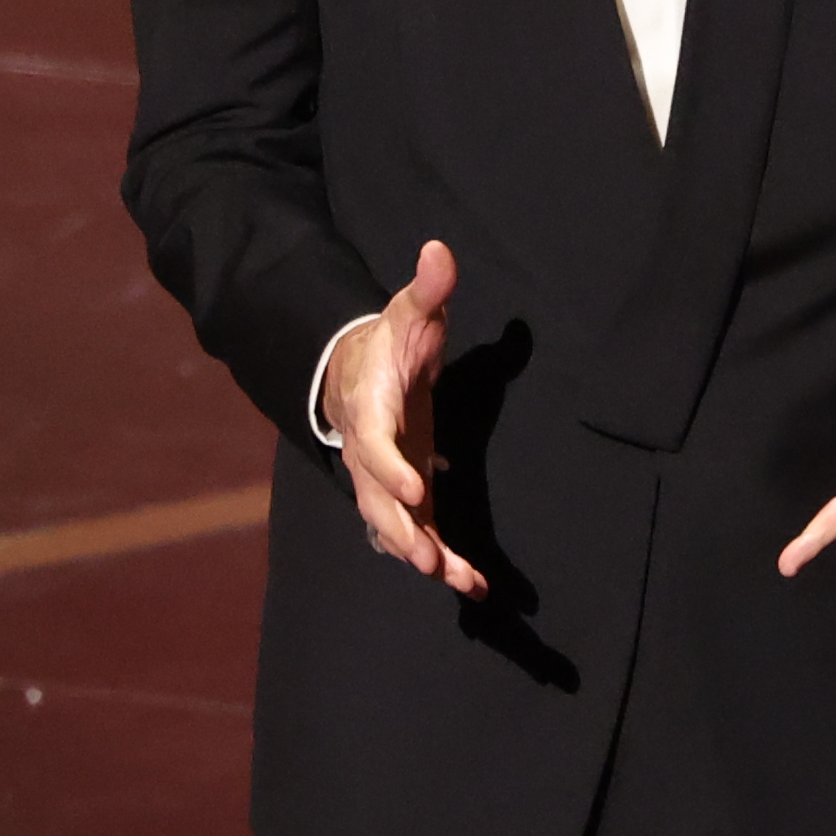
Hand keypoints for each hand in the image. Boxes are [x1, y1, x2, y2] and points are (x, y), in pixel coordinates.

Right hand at [321, 240, 488, 600]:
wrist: (360, 371)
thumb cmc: (388, 341)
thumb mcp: (409, 312)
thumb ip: (427, 288)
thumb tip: (439, 250)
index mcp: (370, 409)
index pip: (373, 444)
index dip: (390, 467)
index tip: (416, 488)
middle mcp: (371, 455)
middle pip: (377, 502)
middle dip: (403, 532)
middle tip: (429, 560)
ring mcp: (386, 481)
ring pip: (395, 528)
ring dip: (424, 555)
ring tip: (458, 581)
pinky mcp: (407, 496)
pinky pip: (419, 535)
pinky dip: (443, 561)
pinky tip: (475, 585)